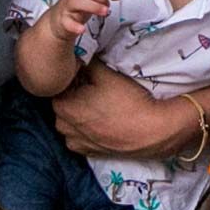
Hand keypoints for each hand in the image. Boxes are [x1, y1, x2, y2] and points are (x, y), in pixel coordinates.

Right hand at [48, 0, 118, 44]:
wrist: (57, 23)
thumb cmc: (75, 8)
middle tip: (108, 5)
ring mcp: (66, 8)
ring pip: (76, 2)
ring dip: (93, 6)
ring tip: (104, 12)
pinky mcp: (62, 22)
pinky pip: (67, 23)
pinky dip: (75, 26)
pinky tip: (82, 29)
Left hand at [52, 63, 192, 157]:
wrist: (152, 132)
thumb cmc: (127, 101)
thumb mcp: (105, 74)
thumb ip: (87, 63)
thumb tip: (80, 56)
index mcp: (63, 107)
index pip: (58, 87)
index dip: (72, 80)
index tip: (86, 76)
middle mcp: (64, 127)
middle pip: (62, 105)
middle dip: (73, 97)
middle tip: (94, 89)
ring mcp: (76, 143)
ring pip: (70, 123)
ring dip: (79, 114)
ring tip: (100, 106)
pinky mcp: (89, 153)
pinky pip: (80, 137)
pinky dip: (87, 130)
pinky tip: (103, 122)